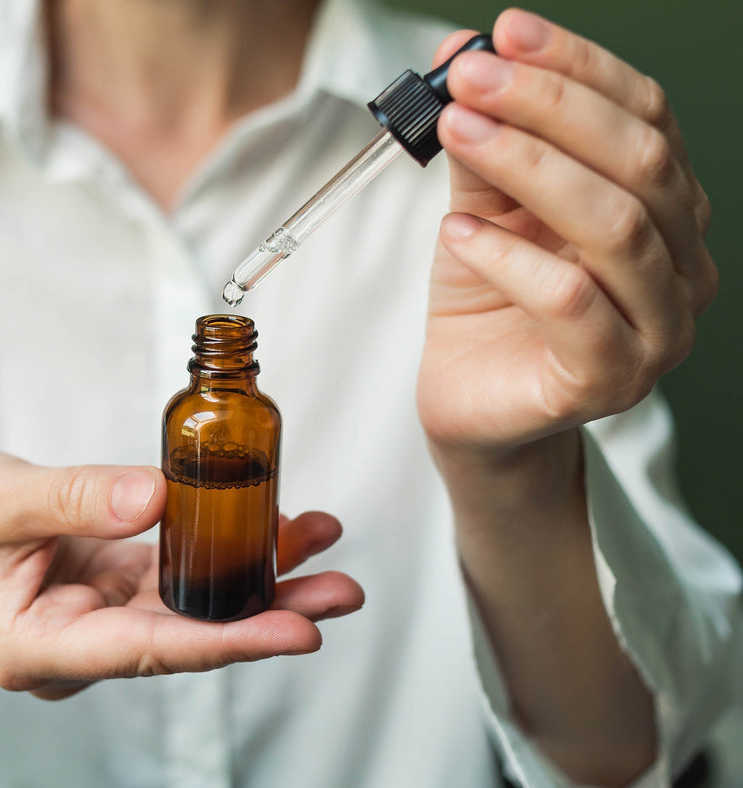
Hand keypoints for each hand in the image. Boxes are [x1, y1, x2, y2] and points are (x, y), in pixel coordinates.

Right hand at [0, 449, 362, 699]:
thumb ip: (73, 499)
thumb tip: (156, 497)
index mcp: (37, 650)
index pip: (146, 653)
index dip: (225, 644)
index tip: (295, 633)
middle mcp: (78, 648)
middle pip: (187, 638)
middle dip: (267, 616)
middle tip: (341, 594)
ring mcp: (101, 621)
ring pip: (195, 608)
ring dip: (261, 579)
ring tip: (325, 546)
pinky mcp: (116, 590)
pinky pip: (183, 575)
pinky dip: (229, 549)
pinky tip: (281, 527)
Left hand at [417, 9, 716, 459]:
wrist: (469, 401)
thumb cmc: (486, 303)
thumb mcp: (483, 207)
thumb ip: (484, 142)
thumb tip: (464, 53)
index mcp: (667, 209)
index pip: (645, 117)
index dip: (578, 68)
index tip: (505, 35)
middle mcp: (681, 264)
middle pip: (639, 162)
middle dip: (549, 107)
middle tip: (471, 78)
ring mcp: (657, 329)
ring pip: (615, 226)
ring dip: (529, 167)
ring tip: (457, 134)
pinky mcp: (609, 379)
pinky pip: (572, 302)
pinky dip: (511, 257)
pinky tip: (458, 231)